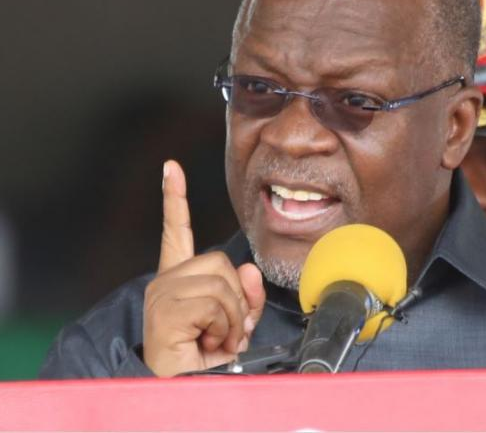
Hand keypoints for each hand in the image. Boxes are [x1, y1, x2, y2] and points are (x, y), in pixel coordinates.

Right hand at [142, 160, 265, 376]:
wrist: (185, 392)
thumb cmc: (207, 359)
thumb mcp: (237, 321)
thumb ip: (246, 293)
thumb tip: (249, 270)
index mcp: (178, 279)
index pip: (177, 232)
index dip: (175, 198)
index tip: (171, 167)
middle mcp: (164, 281)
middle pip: (221, 261)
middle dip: (237, 298)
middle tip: (227, 329)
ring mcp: (162, 294)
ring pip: (222, 283)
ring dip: (233, 318)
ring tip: (218, 339)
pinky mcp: (165, 310)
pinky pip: (216, 304)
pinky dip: (225, 328)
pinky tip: (209, 343)